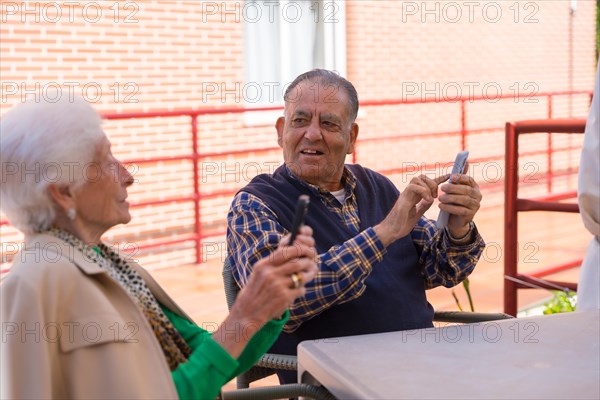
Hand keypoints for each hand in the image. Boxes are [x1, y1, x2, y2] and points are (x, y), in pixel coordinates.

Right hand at [223, 226, 317, 343]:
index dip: (300, 249)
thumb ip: (273, 262)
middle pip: (297, 263)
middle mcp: (270, 274)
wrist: (247, 313)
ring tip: (309, 275)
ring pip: (301, 276)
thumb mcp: (259, 273)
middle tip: (312, 263)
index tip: (307, 249)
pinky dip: (301, 290)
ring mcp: (278, 286)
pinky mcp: (284, 297)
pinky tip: (297, 291)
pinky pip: (301, 289)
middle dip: (308, 262)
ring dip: (309, 275)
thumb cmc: (255, 291)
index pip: (285, 251)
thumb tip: (292, 250)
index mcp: (263, 265)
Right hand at [374, 174, 448, 245]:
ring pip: (416, 179)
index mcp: (413, 196)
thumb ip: (423, 206)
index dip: (438, 179)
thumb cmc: (401, 225)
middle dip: (432, 183)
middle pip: (421, 177)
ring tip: (431, 198)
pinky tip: (427, 200)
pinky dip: (422, 191)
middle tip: (436, 196)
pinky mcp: (402, 200)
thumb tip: (431, 199)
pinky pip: (412, 188)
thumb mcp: (416, 214)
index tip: (448, 177)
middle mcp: (409, 193)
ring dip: (427, 187)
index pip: (426, 183)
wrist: (390, 232)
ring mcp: (405, 195)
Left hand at [439, 170, 481, 237]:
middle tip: (442, 188)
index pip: (469, 180)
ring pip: (464, 200)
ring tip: (440, 198)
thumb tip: (465, 162)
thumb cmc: (454, 201)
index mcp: (474, 187)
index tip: (452, 177)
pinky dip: (449, 207)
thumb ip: (458, 178)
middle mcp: (477, 195)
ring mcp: (475, 206)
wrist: (455, 220)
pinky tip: (441, 206)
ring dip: (450, 198)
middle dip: (453, 188)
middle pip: (466, 190)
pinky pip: (460, 210)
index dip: (461, 177)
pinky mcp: (470, 215)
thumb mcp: (455, 189)